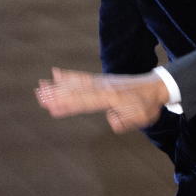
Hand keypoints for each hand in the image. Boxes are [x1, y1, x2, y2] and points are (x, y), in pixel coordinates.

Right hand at [35, 67, 169, 132]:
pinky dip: (69, 76)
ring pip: (77, 83)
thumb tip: (112, 120)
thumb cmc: (148, 105)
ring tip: (41, 86)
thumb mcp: (141, 118)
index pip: (86, 102)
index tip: (53, 107)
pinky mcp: (102, 80)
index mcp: (112, 97)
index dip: (69, 105)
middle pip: (77, 91)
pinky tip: (56, 73)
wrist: (156, 87)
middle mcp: (104, 87)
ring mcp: (102, 82)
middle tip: (40, 96)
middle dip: (58, 95)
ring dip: (58, 86)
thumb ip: (125, 121)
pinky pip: (83, 77)